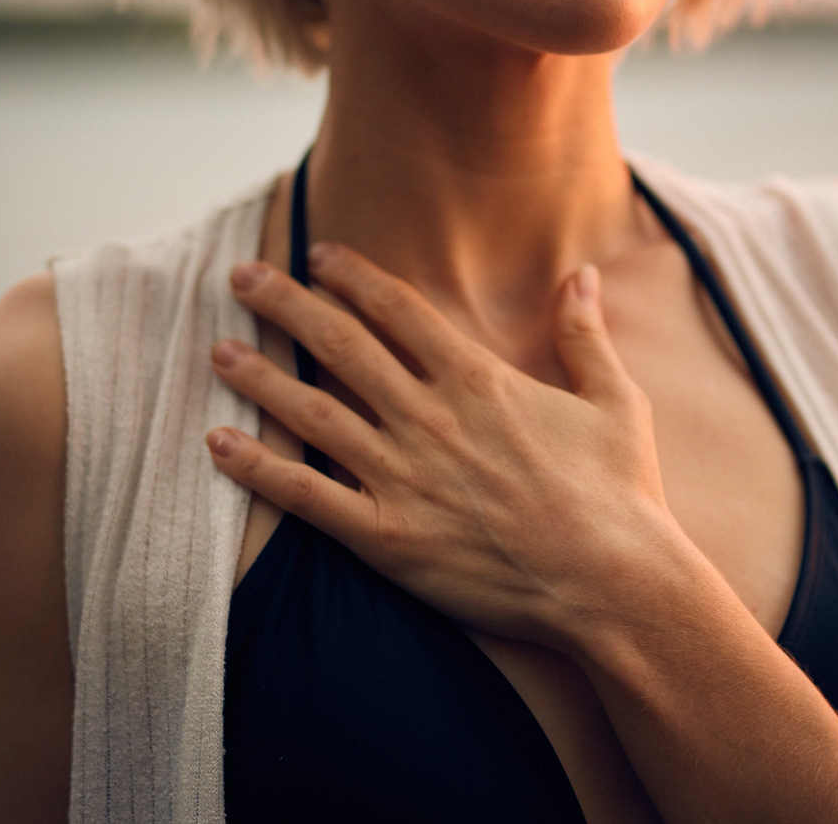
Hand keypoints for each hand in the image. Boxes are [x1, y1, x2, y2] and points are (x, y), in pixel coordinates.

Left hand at [206, 243, 674, 648]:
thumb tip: (583, 272)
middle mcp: (429, 417)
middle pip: (341, 344)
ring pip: (313, 412)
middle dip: (287, 304)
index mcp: (478, 380)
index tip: (318, 253)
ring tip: (217, 350)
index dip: (352, 276)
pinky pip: (307, 497)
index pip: (397, 309)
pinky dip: (258, 469)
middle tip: (242, 277)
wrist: (614, 584)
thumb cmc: (620, 492)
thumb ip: (585, 332)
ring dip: (260, 377)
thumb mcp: (615, 400)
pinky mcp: (388, 537)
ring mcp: (403, 477)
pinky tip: (218, 443)